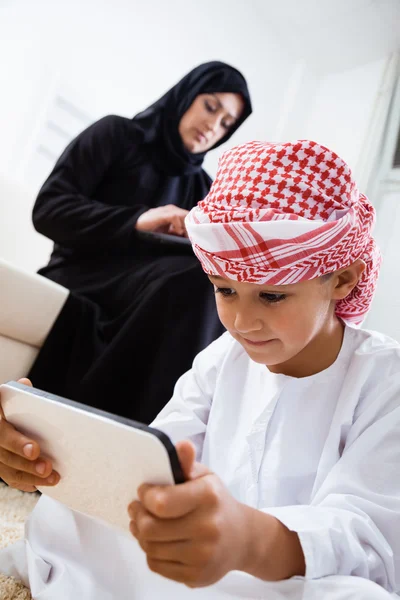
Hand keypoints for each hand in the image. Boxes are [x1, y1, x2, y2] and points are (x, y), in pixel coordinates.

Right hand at [0, 378, 59, 491]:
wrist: (1, 419)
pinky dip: (25, 482)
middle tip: (49, 468)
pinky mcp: (0, 465)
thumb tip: (25, 384)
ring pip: (8, 471)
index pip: (2, 433)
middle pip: (6, 457)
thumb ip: (18, 393)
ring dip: (31, 476)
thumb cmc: (8, 405)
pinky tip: (39, 484)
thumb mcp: (8, 397)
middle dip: (28, 465)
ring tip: (53, 478)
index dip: (17, 443)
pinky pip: (10, 478)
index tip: (35, 450)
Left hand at [128, 440, 250, 587]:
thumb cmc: (216, 502)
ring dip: (141, 534)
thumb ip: (187, 463)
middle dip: (138, 515)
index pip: (161, 502)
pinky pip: (156, 565)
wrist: (242, 538)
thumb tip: (183, 445)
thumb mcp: (205, 477)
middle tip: (137, 508)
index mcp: (208, 497)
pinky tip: (158, 541)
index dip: (145, 496)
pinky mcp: (196, 576)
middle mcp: (207, 527)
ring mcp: (202, 555)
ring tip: (145, 523)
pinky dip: (151, 552)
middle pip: (150, 528)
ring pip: (150, 548)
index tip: (145, 491)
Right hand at [135, 205, 188, 236]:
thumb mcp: (166, 230)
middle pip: (188, 215)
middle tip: (189, 237)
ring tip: (184, 236)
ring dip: (185, 226)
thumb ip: (175, 230)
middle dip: (190, 226)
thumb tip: (185, 236)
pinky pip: (174, 217)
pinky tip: (175, 232)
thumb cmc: (150, 230)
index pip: (187, 216)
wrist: (135, 226)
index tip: (191, 235)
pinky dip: (177, 225)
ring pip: (183, 215)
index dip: (191, 225)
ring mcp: (167, 211)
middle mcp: (171, 209)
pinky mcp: (162, 214)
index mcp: (173, 212)